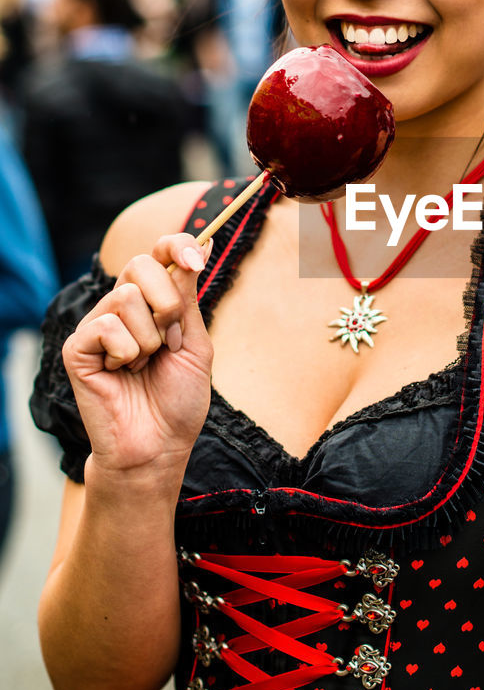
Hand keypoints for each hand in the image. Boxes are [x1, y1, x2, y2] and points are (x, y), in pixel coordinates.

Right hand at [61, 234, 213, 481]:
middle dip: (167, 304)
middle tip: (169, 342)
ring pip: (126, 297)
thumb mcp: (193, 343)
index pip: (159, 253)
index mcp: (153, 302)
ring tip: (143, 366)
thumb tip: (199, 245)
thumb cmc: (177, 400)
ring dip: (149, 339)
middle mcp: (122, 307)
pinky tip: (121, 375)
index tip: (196, 256)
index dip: (176, 244)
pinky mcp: (78, 347)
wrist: (158, 446)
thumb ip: (188, 298)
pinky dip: (126, 354)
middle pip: (141, 264)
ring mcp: (98, 325)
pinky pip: (107, 326)